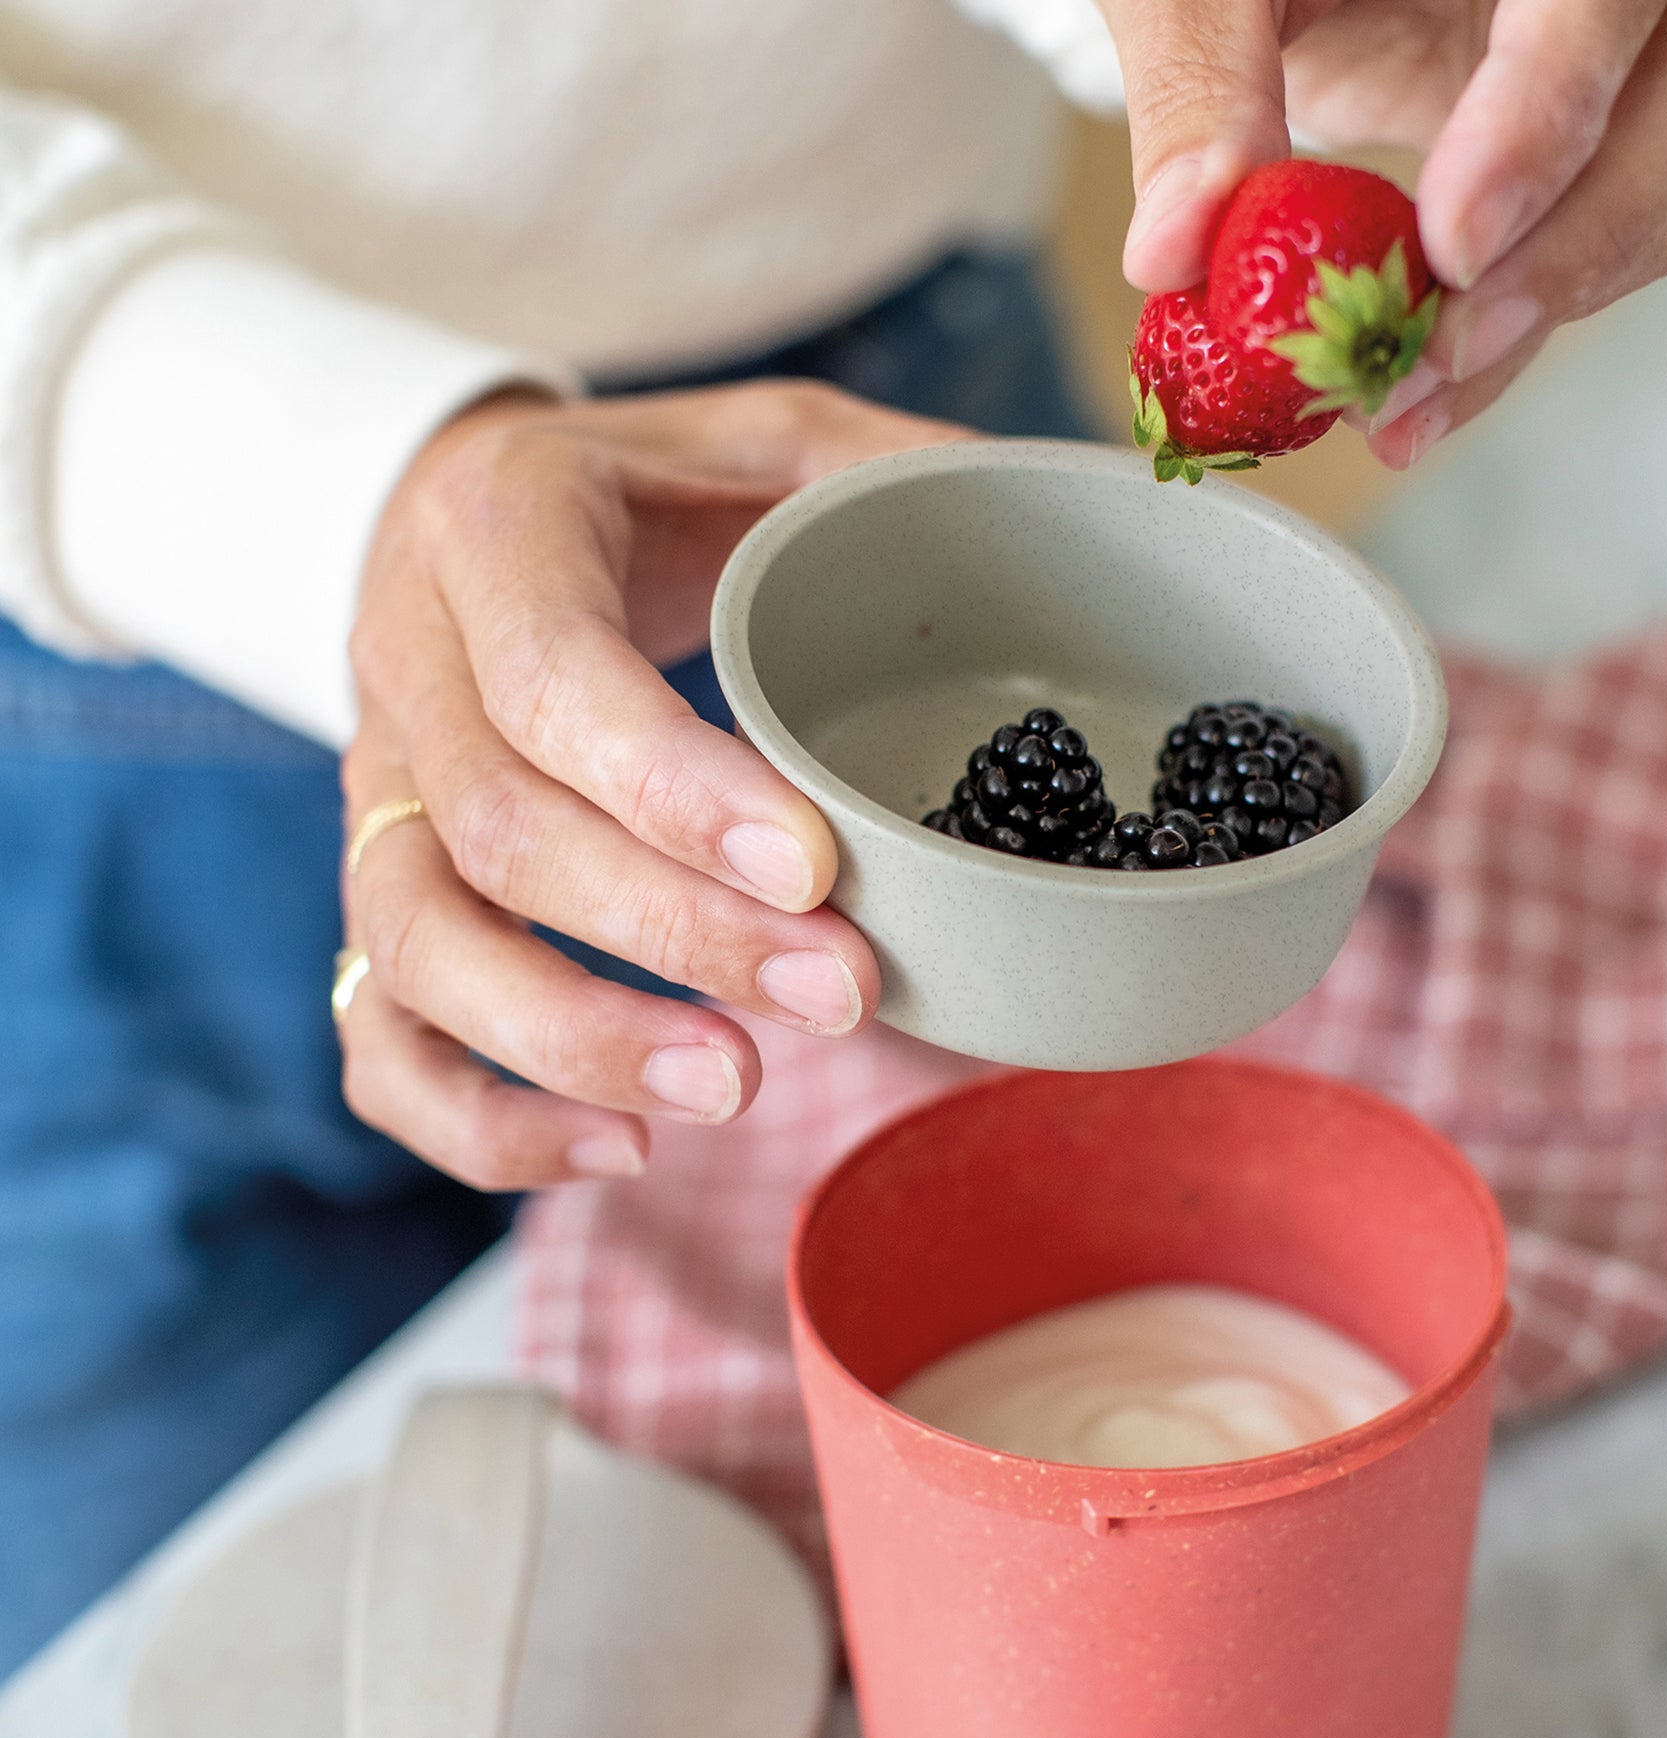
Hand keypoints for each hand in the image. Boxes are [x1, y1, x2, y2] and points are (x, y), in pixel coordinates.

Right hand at [339, 380, 964, 1190]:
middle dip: (678, 937)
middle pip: (502, 836)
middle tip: (840, 997)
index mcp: (497, 531)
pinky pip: (376, 1031)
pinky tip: (619, 1152)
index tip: (816, 870)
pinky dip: (480, 1117)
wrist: (465, 511)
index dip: (675, 792)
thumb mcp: (763, 436)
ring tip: (735, 1092)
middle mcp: (408, 667)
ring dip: (575, 1044)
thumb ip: (887, 473)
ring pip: (416, 945)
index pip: (552, 682)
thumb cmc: (648, 489)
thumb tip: (1073, 515)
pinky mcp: (373, 890)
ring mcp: (376, 794)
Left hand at [1104, 0, 1666, 465]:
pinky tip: (1414, 400)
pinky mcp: (1610, 152)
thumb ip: (1195, 83)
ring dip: (1545, 317)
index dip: (1549, 115)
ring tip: (1398, 403)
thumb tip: (1174, 252)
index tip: (1452, 246)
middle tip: (1430, 359)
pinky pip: (1616, 257)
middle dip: (1573, 249)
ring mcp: (1644, 59)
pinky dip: (1516, 340)